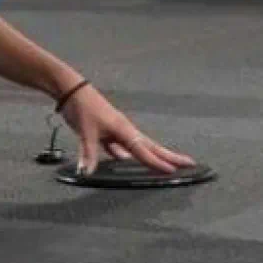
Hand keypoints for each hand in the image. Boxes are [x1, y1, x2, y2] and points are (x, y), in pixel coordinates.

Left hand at [60, 83, 193, 175]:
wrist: (72, 90)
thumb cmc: (82, 106)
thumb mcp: (85, 131)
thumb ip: (88, 153)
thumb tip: (86, 172)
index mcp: (123, 129)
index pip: (143, 150)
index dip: (157, 162)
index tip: (174, 171)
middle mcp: (124, 130)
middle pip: (151, 147)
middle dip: (170, 156)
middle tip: (190, 164)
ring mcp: (117, 131)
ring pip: (139, 148)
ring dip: (153, 156)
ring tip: (168, 166)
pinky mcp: (108, 133)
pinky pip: (123, 148)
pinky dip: (129, 155)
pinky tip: (129, 162)